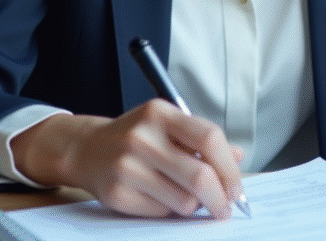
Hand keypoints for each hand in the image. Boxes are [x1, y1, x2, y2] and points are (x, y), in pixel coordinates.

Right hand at [11, 100, 244, 218]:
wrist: (87, 149)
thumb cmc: (136, 137)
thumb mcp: (167, 126)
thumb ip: (201, 140)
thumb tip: (238, 158)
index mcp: (160, 113)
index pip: (208, 137)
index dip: (229, 168)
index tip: (237, 187)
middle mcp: (142, 136)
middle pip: (200, 176)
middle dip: (220, 198)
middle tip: (225, 207)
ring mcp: (127, 165)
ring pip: (183, 201)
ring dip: (194, 206)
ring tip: (187, 199)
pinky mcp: (117, 193)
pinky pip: (162, 213)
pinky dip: (170, 212)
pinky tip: (163, 200)